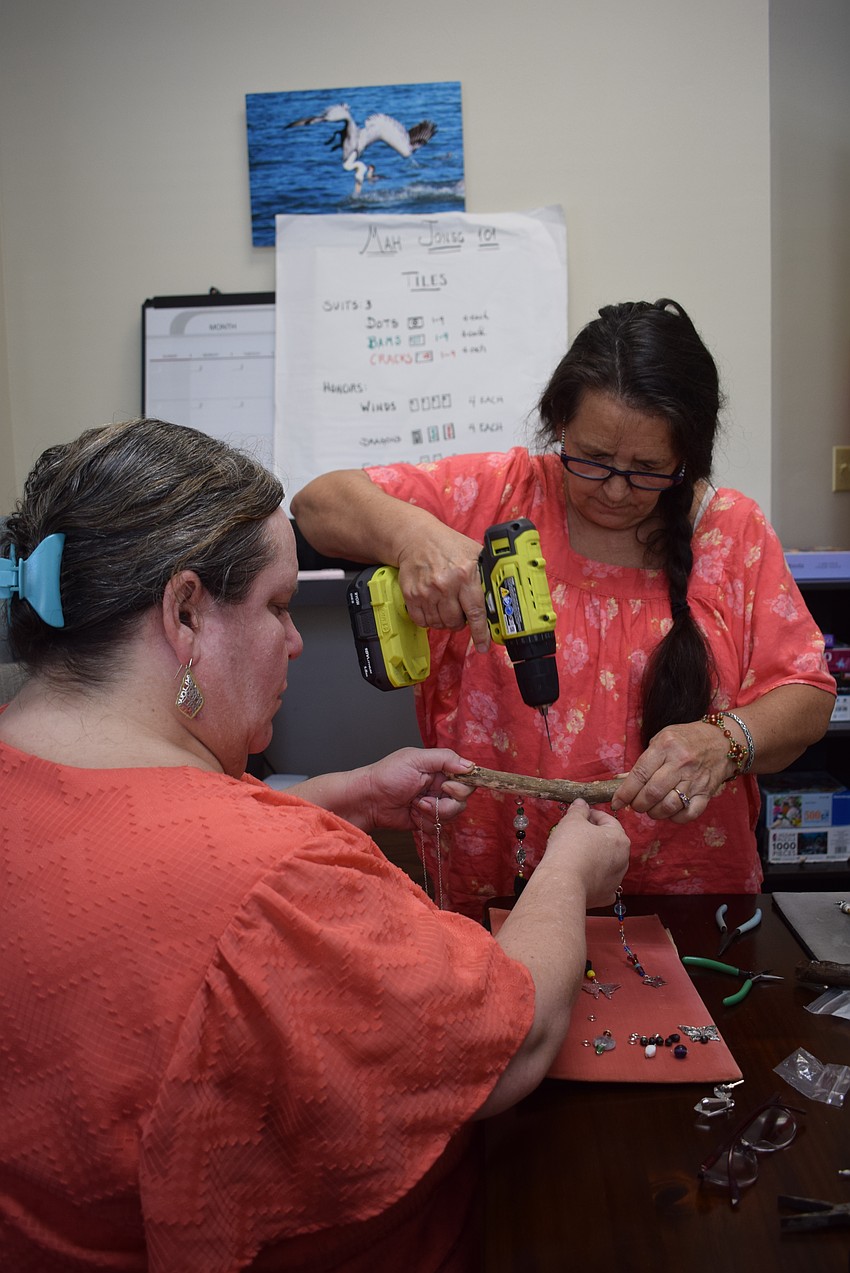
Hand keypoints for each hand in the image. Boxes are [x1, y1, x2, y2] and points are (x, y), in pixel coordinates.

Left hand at [355, 747, 475, 830]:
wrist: (368, 801)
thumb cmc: (387, 776)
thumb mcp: (416, 759)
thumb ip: (445, 759)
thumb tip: (470, 765)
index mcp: (440, 768)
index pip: (467, 776)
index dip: (462, 784)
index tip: (446, 786)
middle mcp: (440, 785)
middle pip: (462, 798)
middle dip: (445, 802)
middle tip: (425, 796)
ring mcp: (435, 804)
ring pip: (453, 814)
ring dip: (433, 812)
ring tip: (415, 805)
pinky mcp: (428, 820)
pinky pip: (440, 826)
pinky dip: (427, 822)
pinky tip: (413, 814)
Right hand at [396, 527, 490, 651]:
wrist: (417, 537)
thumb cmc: (448, 545)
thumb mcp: (474, 554)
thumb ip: (486, 575)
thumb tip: (501, 597)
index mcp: (465, 575)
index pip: (476, 612)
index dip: (480, 632)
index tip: (483, 645)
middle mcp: (445, 585)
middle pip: (456, 622)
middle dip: (461, 622)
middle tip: (460, 611)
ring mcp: (427, 591)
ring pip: (439, 624)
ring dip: (445, 621)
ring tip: (447, 606)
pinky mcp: (411, 595)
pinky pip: (422, 621)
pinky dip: (429, 620)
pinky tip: (433, 608)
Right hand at [540, 799, 629, 908]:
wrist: (563, 883)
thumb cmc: (569, 848)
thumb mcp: (572, 820)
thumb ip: (579, 810)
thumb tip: (581, 804)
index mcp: (620, 839)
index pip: (607, 820)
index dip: (591, 814)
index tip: (578, 815)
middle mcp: (623, 860)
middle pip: (608, 842)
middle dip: (592, 836)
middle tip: (573, 833)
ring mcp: (616, 880)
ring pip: (606, 863)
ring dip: (593, 857)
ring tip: (573, 854)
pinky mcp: (605, 895)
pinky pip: (602, 883)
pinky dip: (593, 879)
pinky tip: (582, 875)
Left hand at [610, 719, 734, 820]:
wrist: (723, 741)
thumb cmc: (686, 739)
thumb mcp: (661, 739)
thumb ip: (643, 761)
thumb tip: (621, 781)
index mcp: (666, 746)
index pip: (640, 774)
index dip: (625, 792)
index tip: (616, 802)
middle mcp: (681, 763)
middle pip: (652, 793)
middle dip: (638, 804)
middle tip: (636, 804)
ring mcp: (695, 779)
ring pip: (669, 806)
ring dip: (654, 813)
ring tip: (651, 808)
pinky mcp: (707, 793)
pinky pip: (689, 813)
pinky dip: (675, 818)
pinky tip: (670, 812)